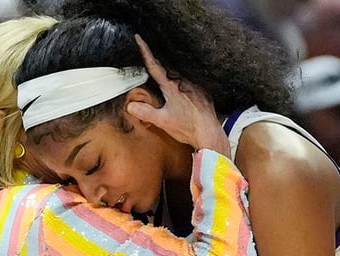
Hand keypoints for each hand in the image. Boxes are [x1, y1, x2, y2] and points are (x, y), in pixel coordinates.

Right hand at [126, 35, 229, 156]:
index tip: (139, 38)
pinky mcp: (204, 93)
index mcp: (171, 86)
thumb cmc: (187, 127)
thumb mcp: (162, 121)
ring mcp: (195, 86)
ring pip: (179, 77)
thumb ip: (145, 112)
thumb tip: (130, 106)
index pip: (154, 66)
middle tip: (148, 62)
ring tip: (166, 84)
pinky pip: (191, 84)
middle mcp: (184, 82)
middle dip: (157, 67)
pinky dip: (184, 87)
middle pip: (167, 71)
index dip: (145, 51)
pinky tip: (183, 95)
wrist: (209, 133)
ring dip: (172, 79)